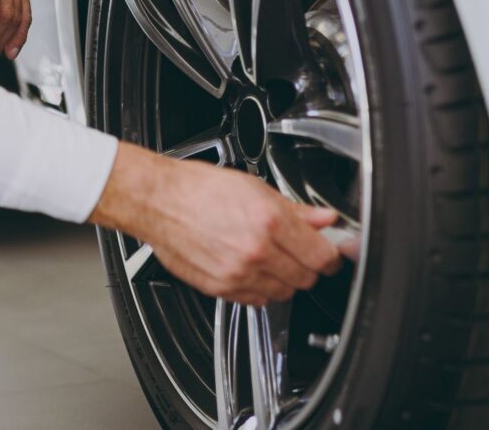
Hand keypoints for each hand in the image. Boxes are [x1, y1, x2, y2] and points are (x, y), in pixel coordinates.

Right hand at [90, 143, 342, 305]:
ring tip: (272, 259)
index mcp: (269, 221)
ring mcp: (238, 273)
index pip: (321, 255)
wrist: (158, 201)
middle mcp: (256, 251)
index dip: (331, 255)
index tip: (330, 252)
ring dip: (285, 280)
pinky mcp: (220, 288)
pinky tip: (252, 269)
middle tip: (300, 252)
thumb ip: (294, 210)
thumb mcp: (254, 187)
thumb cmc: (198, 189)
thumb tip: (322, 219)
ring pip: (283, 293)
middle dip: (308, 267)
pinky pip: (256, 300)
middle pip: (306, 278)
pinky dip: (261, 289)